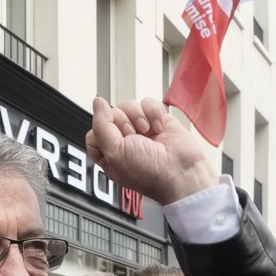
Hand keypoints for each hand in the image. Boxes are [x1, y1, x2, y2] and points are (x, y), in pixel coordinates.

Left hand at [86, 97, 217, 204]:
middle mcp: (123, 141)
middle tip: (134, 138)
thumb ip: (101, 126)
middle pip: (111, 114)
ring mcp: (140, 129)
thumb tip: (97, 102)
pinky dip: (153, 113)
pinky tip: (159, 128)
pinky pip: (147, 103)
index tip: (114, 138)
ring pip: (129, 106)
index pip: (94, 132)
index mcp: (109, 154)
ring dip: (138, 118)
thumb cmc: (149, 172)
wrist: (180, 171)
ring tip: (148, 132)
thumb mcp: (114, 152)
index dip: (103, 130)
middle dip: (124, 124)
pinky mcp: (157, 120)